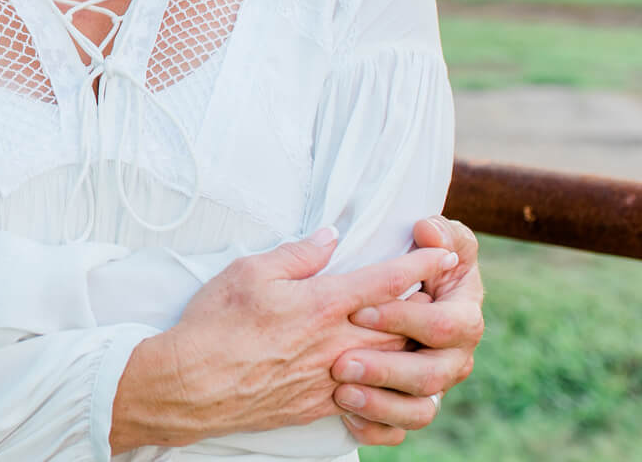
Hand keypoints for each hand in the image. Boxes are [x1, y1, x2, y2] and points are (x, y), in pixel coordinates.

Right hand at [109, 228, 458, 451]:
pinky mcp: (323, 405)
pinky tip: (390, 378)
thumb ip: (297, 254)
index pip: (386, 280)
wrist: (195, 384)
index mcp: (323, 303)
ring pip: (394, 363)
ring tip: (424, 333)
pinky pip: (372, 399)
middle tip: (445, 293)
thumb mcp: (250, 271)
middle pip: (403, 324)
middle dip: (428, 307)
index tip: (444, 254)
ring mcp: (334, 377)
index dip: (419, 265)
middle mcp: (337, 341)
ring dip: (414, 346)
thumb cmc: (217, 323)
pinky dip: (389, 387)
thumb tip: (330, 236)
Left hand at [332, 216, 485, 444]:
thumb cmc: (414, 256)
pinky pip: (400, 431)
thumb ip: (437, 231)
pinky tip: (346, 416)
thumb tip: (427, 229)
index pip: (447, 326)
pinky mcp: (410, 404)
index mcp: (463, 312)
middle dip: (388, 370)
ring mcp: (434, 383)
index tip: (359, 310)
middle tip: (341, 363)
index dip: (406, 320)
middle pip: (434, 375)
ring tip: (341, 393)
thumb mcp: (428, 237)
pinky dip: (376, 428)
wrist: (397, 291)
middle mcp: (455, 353)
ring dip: (381, 405)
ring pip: (421, 411)